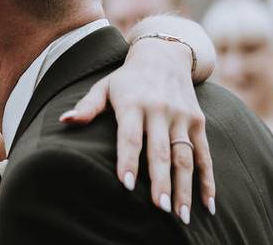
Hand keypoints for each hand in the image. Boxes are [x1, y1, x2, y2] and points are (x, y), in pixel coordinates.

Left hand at [58, 40, 215, 223]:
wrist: (163, 56)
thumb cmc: (126, 79)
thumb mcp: (104, 87)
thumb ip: (87, 107)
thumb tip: (64, 121)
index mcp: (132, 104)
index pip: (130, 136)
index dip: (128, 160)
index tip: (126, 184)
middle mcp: (159, 111)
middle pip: (160, 151)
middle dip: (160, 181)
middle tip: (160, 209)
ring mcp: (181, 117)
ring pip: (184, 157)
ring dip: (185, 187)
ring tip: (181, 216)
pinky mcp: (198, 122)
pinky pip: (205, 155)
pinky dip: (208, 180)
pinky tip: (208, 204)